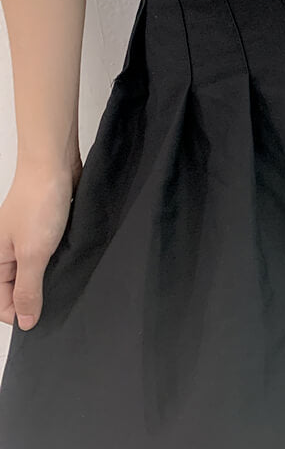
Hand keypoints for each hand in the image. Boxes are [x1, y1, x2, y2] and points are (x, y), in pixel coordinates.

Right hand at [0, 158, 79, 330]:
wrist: (54, 165)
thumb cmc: (38, 203)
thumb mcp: (32, 254)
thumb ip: (27, 288)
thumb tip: (24, 321)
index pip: (1, 301)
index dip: (20, 313)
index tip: (44, 317)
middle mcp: (8, 250)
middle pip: (20, 287)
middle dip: (39, 295)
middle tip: (62, 298)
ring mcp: (29, 237)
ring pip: (38, 269)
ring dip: (53, 275)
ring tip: (71, 278)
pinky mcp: (48, 227)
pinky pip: (53, 252)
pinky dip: (62, 257)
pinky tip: (76, 259)